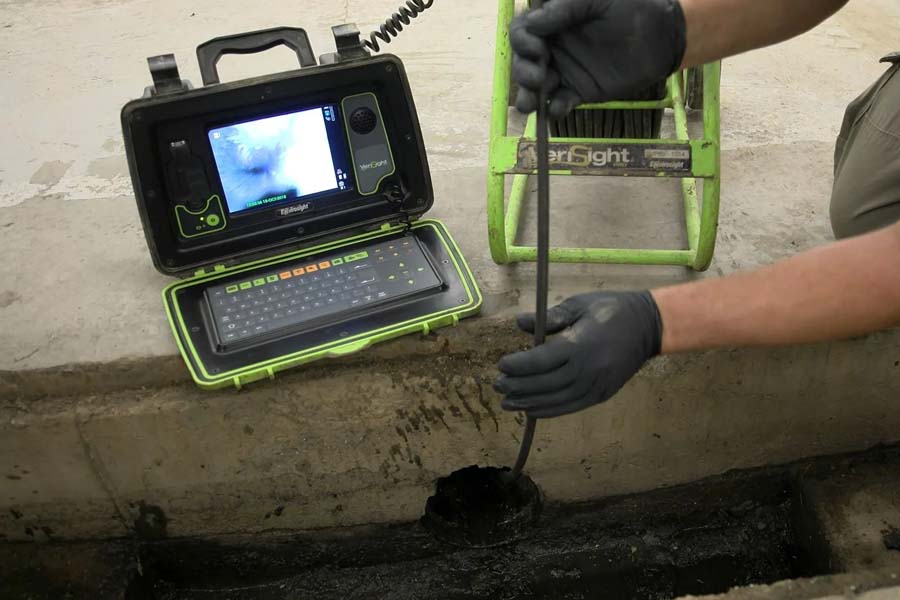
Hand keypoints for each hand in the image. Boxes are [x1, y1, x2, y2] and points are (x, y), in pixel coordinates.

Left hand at [494, 291, 662, 417]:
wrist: (649, 327)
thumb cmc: (610, 310)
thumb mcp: (579, 305)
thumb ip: (550, 318)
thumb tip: (519, 323)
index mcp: (579, 345)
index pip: (541, 361)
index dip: (518, 366)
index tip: (501, 365)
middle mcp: (587, 370)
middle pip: (545, 384)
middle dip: (518, 386)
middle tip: (498, 386)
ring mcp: (596, 385)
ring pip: (556, 400)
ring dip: (530, 402)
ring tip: (509, 403)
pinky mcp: (602, 395)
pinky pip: (571, 407)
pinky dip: (550, 410)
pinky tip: (532, 410)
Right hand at [510, 0, 687, 117]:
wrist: (662, 35)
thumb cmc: (630, 7)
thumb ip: (564, 8)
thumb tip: (532, 23)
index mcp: (554, 22)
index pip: (523, 31)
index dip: (522, 41)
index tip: (537, 49)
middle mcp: (554, 47)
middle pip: (523, 61)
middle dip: (522, 72)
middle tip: (538, 77)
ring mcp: (566, 70)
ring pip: (536, 86)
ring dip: (528, 95)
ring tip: (530, 104)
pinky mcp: (580, 91)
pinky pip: (560, 102)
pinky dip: (555, 109)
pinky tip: (557, 110)